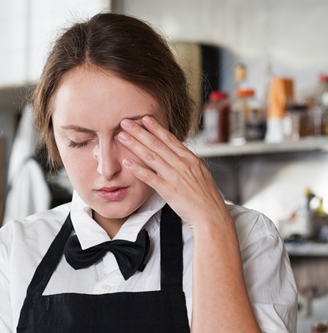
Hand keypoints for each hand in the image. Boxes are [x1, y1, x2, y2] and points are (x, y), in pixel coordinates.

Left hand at [117, 115, 230, 230]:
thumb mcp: (200, 174)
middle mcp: (182, 164)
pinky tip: (125, 161)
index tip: (144, 118)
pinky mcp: (168, 190)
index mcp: (191, 159)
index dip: (156, 128)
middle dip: (139, 131)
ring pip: (151, 156)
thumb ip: (187, 164)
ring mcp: (175, 176)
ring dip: (134, 145)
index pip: (170, 139)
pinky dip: (137, 168)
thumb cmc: (206, 197)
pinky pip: (149, 177)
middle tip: (125, 122)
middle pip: (157, 144)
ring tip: (121, 137)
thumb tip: (177, 155)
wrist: (211, 215)